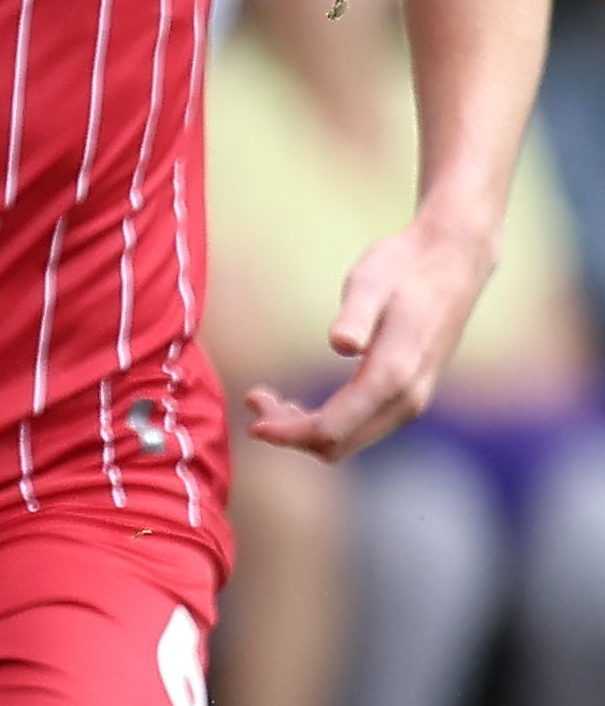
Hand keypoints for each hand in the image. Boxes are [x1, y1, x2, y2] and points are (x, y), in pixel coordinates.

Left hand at [245, 216, 499, 460]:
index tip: (253, 418)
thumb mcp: (371, 282)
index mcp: (393, 376)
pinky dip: (324, 424)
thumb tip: (342, 345)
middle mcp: (407, 398)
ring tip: (266, 400)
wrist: (453, 259)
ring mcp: (412, 400)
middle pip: (337, 445)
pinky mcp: (409, 394)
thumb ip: (356, 315)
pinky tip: (296, 404)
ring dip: (304, 430)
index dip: (287, 433)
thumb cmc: (403, 267)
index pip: (331, 430)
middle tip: (255, 400)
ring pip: (348, 441)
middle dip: (290, 434)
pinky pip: (361, 428)